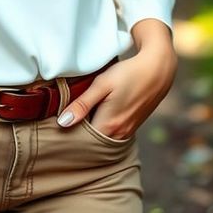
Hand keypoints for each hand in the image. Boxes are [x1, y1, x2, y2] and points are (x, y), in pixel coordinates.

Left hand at [57, 44, 177, 139]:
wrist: (157, 71)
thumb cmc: (127, 75)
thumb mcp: (101, 85)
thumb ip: (82, 104)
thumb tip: (63, 123)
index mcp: (109, 125)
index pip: (83, 139)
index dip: (69, 132)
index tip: (55, 123)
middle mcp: (119, 134)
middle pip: (93, 141)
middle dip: (78, 133)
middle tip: (63, 118)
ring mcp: (128, 131)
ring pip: (103, 136)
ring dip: (90, 129)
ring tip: (76, 114)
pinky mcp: (132, 126)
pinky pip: (112, 132)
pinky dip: (102, 126)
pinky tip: (94, 113)